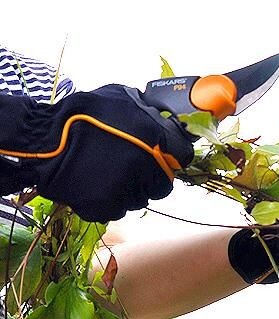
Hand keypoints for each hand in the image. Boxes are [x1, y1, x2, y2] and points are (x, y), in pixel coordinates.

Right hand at [0, 84, 193, 221]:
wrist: (44, 139)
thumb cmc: (83, 115)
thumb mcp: (122, 98)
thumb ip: (149, 109)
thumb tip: (166, 114)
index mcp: (156, 139)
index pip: (184, 156)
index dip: (172, 155)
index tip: (162, 154)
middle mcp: (148, 168)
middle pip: (163, 183)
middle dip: (151, 175)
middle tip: (129, 165)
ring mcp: (128, 190)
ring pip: (141, 198)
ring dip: (131, 189)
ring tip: (108, 172)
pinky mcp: (107, 207)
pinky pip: (118, 208)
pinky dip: (111, 200)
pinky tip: (96, 183)